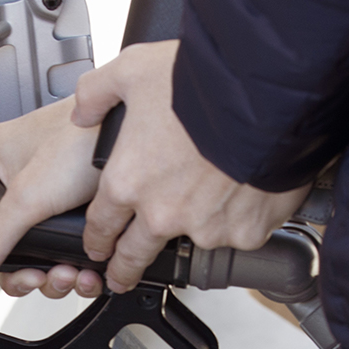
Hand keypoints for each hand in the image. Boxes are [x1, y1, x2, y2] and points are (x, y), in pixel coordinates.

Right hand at [0, 98, 104, 297]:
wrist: (141, 129)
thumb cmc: (85, 137)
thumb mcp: (29, 196)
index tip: (20, 274)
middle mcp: (20, 176)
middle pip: (14, 246)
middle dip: (35, 272)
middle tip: (50, 276)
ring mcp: (54, 191)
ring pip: (45, 249)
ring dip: (61, 272)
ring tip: (75, 272)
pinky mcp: (83, 200)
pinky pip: (73, 244)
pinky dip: (82, 264)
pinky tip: (92, 269)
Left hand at [71, 40, 310, 291]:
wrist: (266, 97)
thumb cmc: (201, 83)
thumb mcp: (132, 70)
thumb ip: (98, 94)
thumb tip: (82, 111)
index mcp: (127, 181)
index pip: (101, 225)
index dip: (97, 239)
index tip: (99, 246)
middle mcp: (162, 213)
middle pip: (134, 255)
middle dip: (124, 270)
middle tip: (122, 277)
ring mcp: (205, 227)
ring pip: (193, 240)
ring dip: (195, 229)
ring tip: (208, 205)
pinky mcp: (245, 232)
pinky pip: (238, 233)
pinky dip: (240, 219)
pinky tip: (244, 192)